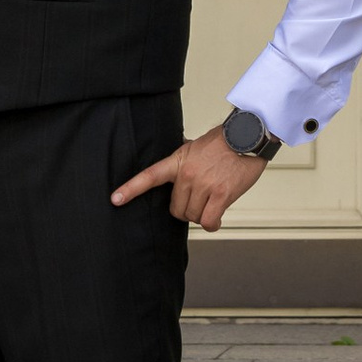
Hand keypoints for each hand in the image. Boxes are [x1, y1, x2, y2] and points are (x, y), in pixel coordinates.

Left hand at [113, 124, 268, 231]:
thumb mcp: (192, 147)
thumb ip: (179, 162)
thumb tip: (170, 172)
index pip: (149, 176)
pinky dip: (212, 223)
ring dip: (202, 214)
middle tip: (198, 198)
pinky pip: (209, 221)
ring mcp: (204, 185)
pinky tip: (216, 217)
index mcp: (177, 162)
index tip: (116, 199)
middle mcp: (187, 175)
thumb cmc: (221, 143)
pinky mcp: (221, 195)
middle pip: (177, 209)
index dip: (131, 189)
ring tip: (211, 201)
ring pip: (193, 216)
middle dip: (186, 208)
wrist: (246, 138)